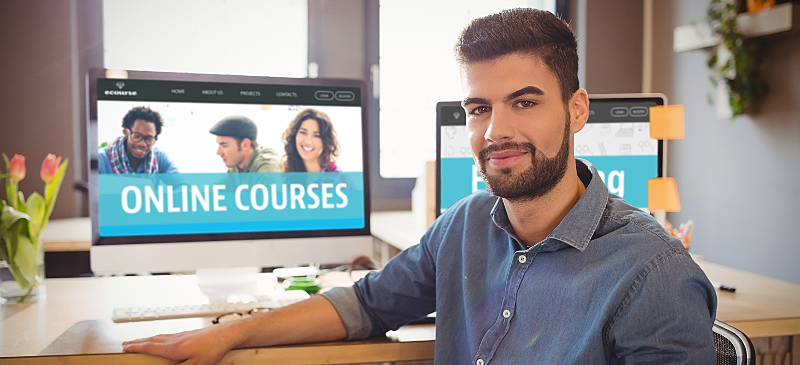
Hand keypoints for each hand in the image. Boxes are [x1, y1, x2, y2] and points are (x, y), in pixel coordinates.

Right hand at [122, 324, 236, 364]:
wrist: (225, 335)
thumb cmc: (212, 349)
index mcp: (173, 347)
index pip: (149, 347)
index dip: (136, 347)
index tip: (125, 347)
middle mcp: (175, 339)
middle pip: (151, 340)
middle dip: (137, 342)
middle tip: (126, 344)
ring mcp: (181, 335)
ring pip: (159, 337)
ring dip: (147, 339)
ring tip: (140, 341)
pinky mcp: (188, 334)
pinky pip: (168, 335)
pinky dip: (159, 337)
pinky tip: (163, 339)